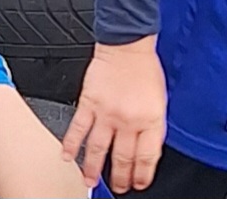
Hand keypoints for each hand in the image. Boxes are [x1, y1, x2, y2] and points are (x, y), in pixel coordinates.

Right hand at [62, 39, 166, 193]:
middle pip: (122, 158)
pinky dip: (70, 144)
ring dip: (92, 169)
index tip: (139, 183)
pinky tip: (66, 155)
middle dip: (119, 178)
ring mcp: (107, 113)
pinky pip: (78, 128)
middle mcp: (128, 120)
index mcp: (150, 119)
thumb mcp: (160, 99)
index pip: (147, 157)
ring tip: (90, 181)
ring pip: (97, 149)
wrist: (127, 42)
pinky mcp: (89, 103)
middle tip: (117, 187)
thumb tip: (146, 147)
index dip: (143, 175)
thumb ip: (152, 125)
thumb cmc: (144, 67)